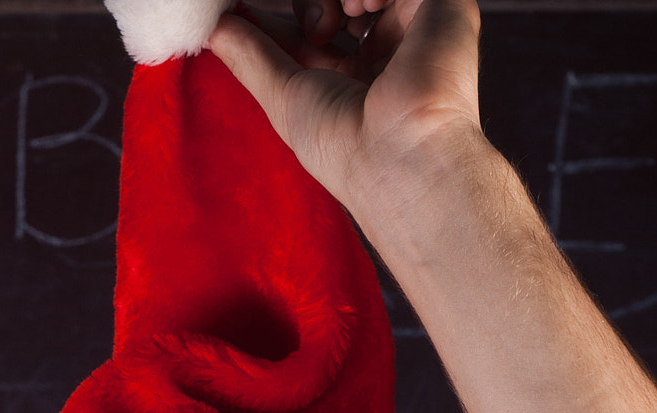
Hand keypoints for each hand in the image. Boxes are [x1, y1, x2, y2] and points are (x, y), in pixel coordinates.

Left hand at [208, 0, 482, 213]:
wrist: (398, 154)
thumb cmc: (345, 148)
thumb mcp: (282, 97)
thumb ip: (249, 55)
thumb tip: (213, 25)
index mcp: (355, 78)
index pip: (312, 26)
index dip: (283, 17)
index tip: (248, 11)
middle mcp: (387, 51)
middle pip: (335, 2)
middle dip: (309, 3)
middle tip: (314, 29)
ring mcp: (415, 26)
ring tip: (337, 21)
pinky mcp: (443, 7)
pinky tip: (363, 8)